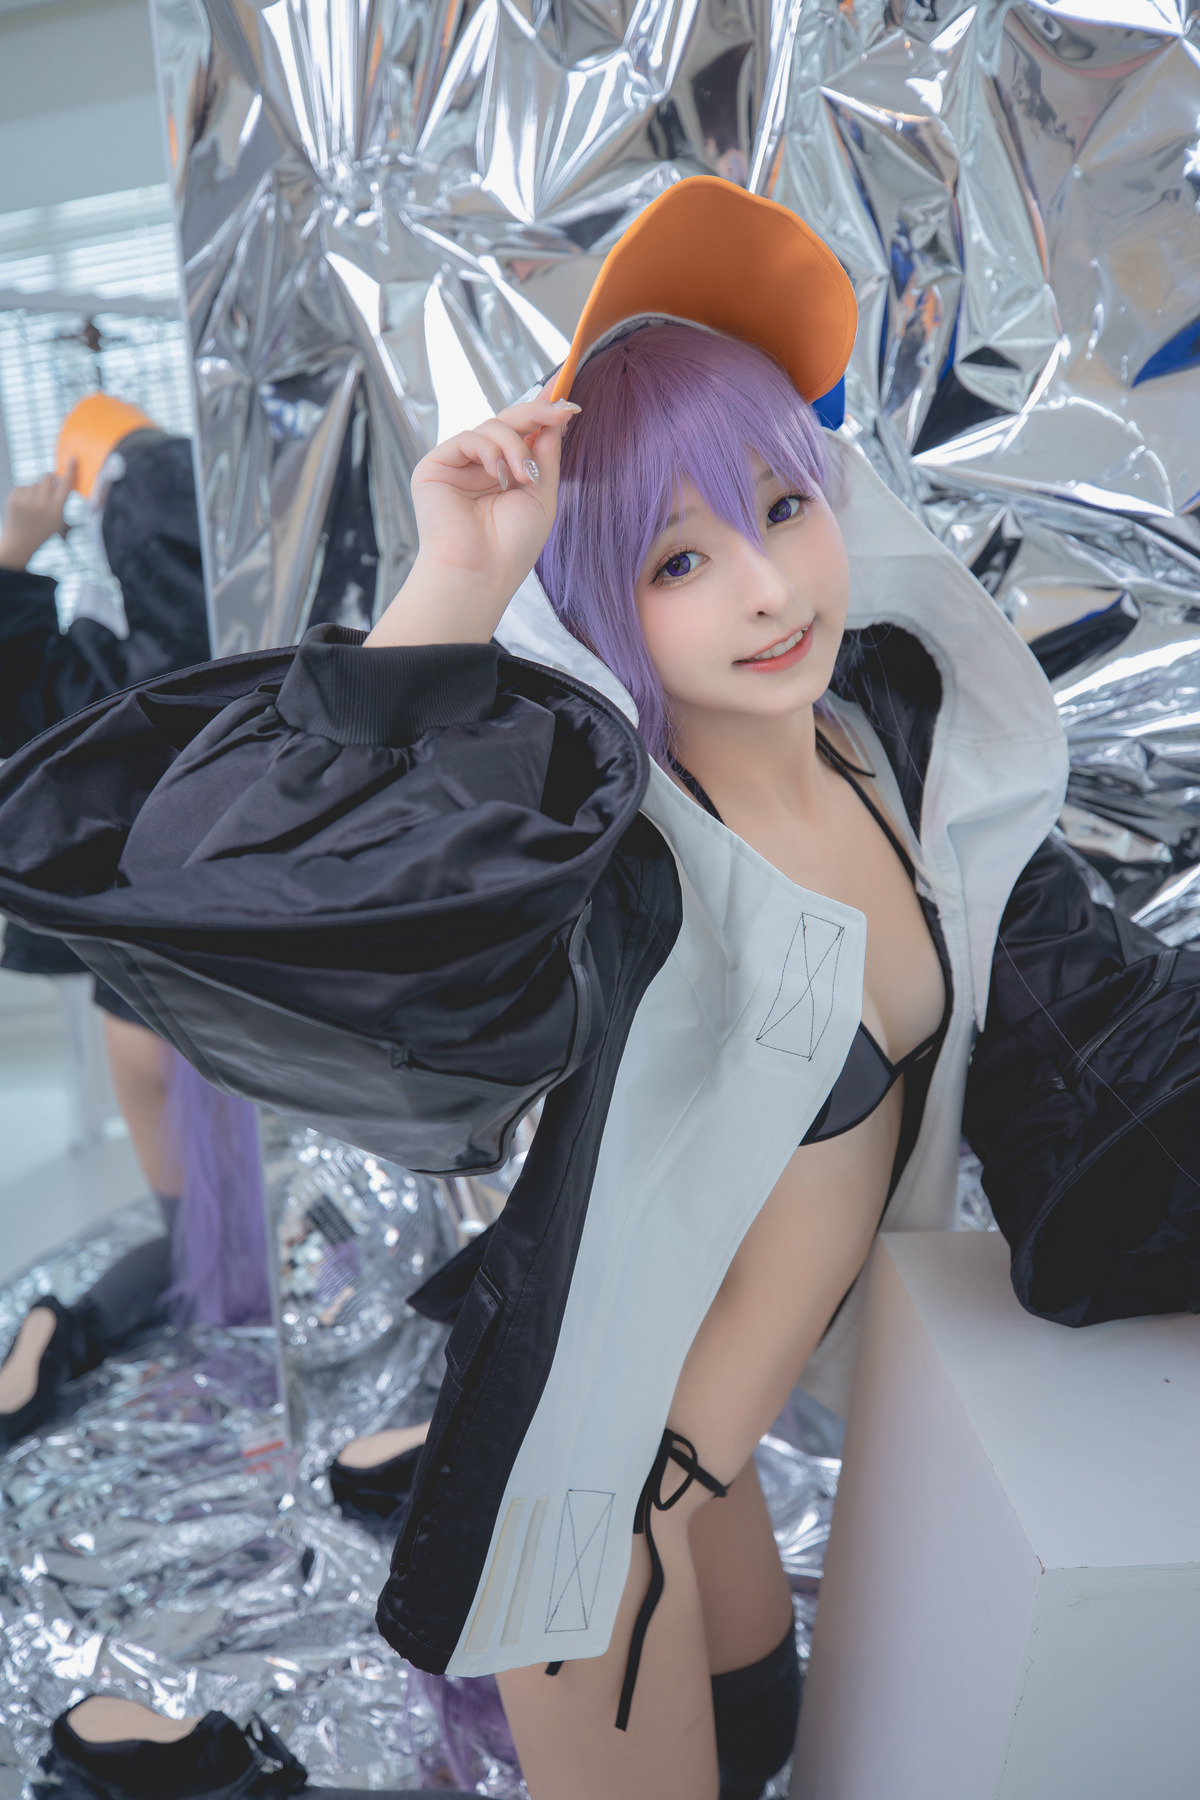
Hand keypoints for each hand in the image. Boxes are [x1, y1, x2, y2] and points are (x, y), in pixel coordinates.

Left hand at [0, 463, 76, 571]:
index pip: (66, 485)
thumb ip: (61, 500)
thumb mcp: (59, 520)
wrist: (20, 542)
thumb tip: (62, 477)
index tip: (72, 459)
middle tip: (53, 484)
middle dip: (51, 478)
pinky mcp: (14, 498)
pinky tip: (26, 506)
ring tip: (36, 504)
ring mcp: (25, 500)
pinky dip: (27, 493)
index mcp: (56, 511)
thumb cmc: (44, 530)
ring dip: (38, 488)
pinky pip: (24, 486)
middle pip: (49, 477)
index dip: (70, 471)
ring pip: (36, 482)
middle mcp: (41, 504)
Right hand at [366, 384, 580, 646]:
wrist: (481, 573)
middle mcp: (481, 466)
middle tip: (563, 411)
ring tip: (526, 478)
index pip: (523, 432)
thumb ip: (545, 454)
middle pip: (508, 421)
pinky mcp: (435, 466)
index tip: (566, 397)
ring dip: (516, 446)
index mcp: (505, 473)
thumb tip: (557, 415)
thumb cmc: (512, 546)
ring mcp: (458, 465)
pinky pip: (469, 438)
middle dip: (538, 413)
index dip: (542, 411)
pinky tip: (500, 476)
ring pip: (492, 426)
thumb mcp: (541, 494)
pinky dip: (491, 451)